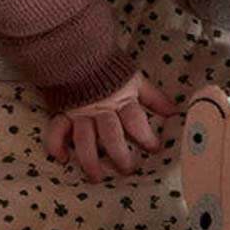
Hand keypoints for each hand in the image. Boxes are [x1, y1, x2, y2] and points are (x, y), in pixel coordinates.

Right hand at [46, 73, 176, 181]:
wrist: (78, 52)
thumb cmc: (110, 70)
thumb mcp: (135, 80)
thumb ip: (153, 97)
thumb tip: (174, 111)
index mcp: (121, 100)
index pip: (135, 121)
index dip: (146, 136)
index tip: (155, 149)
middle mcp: (101, 109)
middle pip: (111, 136)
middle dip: (120, 155)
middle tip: (127, 170)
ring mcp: (80, 112)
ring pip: (84, 140)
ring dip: (90, 160)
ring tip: (96, 178)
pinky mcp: (62, 112)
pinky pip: (56, 130)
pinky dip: (56, 145)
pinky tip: (62, 158)